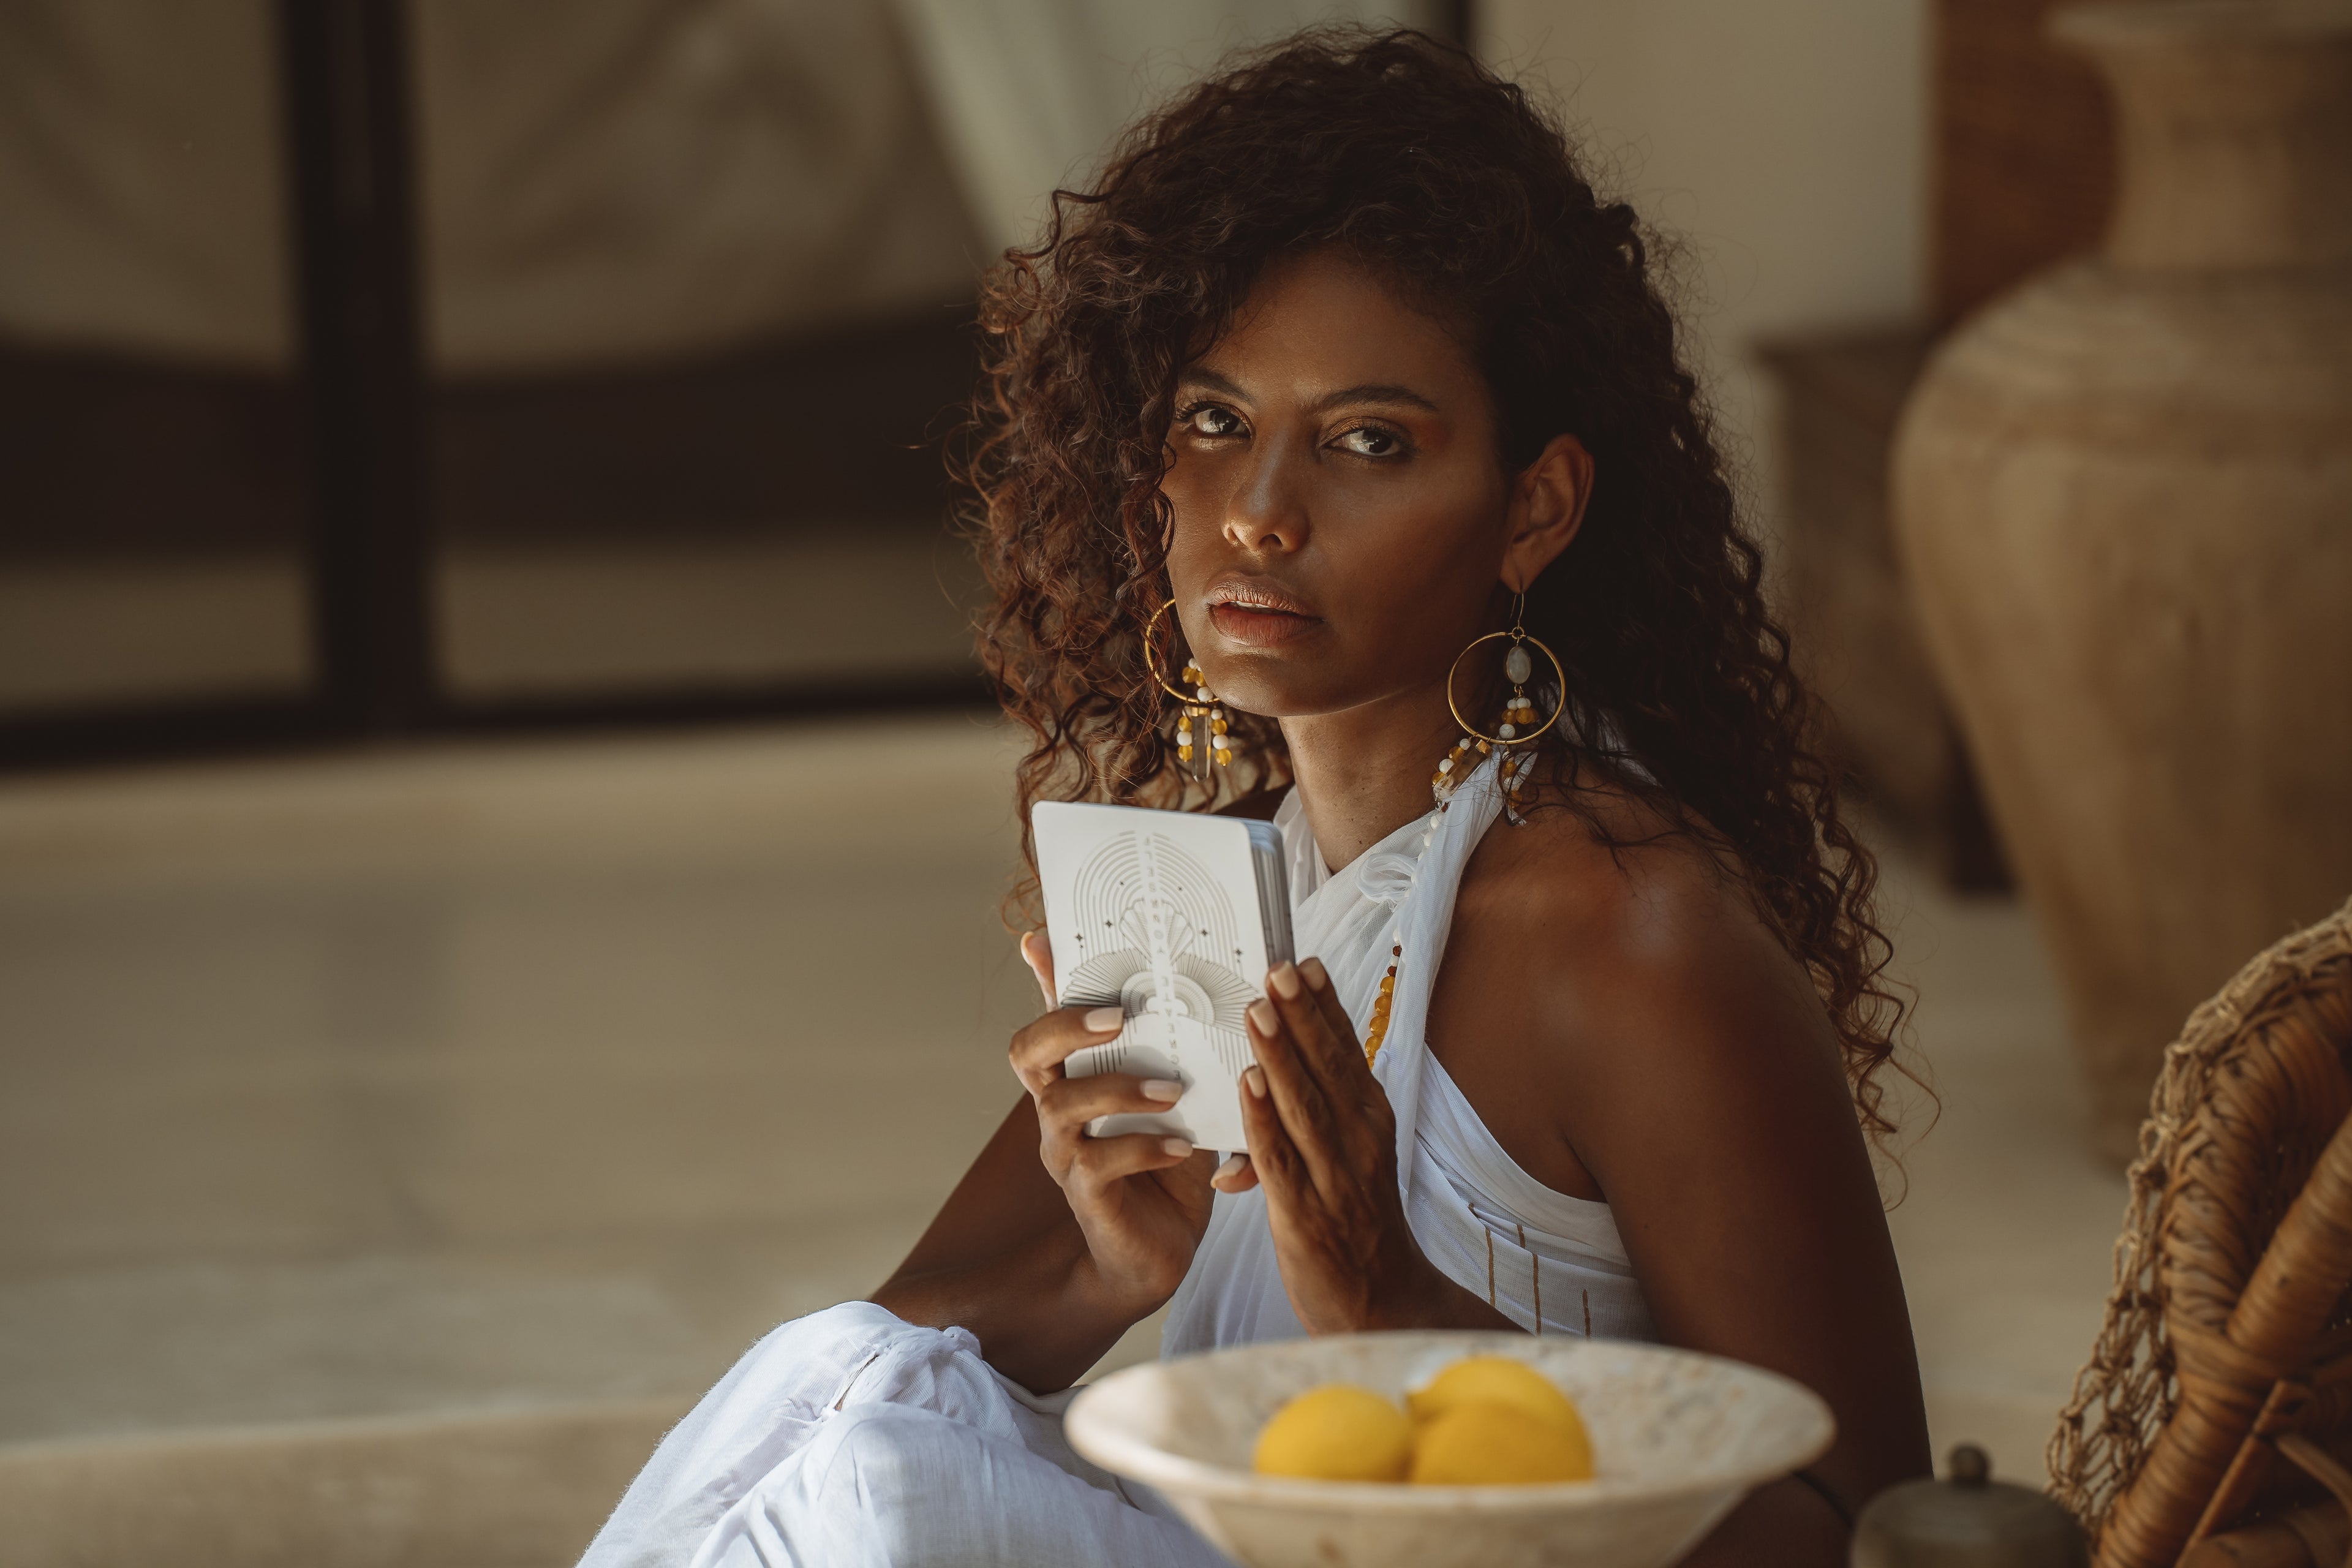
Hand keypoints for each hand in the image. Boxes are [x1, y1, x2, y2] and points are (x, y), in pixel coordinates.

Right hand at [1009, 931, 1217, 1316]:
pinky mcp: (1086, 1195)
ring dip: (1119, 1090)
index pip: (1044, 1018)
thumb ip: (1169, 1048)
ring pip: (1062, 1107)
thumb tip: (1185, 984)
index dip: (1043, 984)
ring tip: (1172, 1090)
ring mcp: (1064, 1154)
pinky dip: (1143, 1148)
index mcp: (1074, 1079)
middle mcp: (1055, 1111)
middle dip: (1066, 1026)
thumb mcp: (1171, 1093)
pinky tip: (1183, 1146)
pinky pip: (1098, 1164)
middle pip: (1027, 1053)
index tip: (1044, 941)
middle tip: (1120, 1017)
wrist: (1161, 1249)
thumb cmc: (1167, 1159)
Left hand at [1231, 957, 1464, 1333]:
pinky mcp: (1303, 1211)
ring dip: (1280, 1053)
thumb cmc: (1359, 1222)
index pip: (1347, 1051)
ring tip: (1258, 1008)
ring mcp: (1334, 1174)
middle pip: (1328, 1066)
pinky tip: (1248, 1083)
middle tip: (1279, 966)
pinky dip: (1263, 1117)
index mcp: (1371, 1119)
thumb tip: (1275, 1069)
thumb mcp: (1350, 1155)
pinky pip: (1279, 1156)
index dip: (1326, 1006)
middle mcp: (1359, 1139)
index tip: (1306, 962)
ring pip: (1303, 1103)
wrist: (1382, 1303)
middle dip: (1302, 1014)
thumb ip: (1315, 1112)